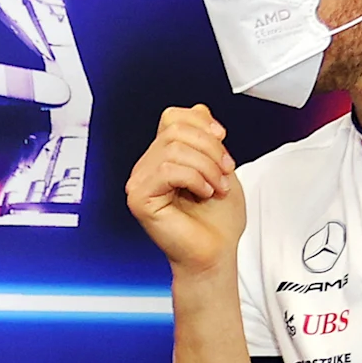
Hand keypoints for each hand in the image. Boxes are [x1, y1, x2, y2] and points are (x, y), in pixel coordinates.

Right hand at [127, 104, 246, 280]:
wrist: (216, 252)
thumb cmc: (217, 220)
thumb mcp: (219, 165)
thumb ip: (206, 136)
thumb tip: (198, 110)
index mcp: (163, 158)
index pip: (173, 117)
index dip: (202, 124)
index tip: (222, 143)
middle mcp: (147, 168)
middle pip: (175, 130)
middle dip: (210, 148)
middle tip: (223, 173)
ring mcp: (140, 183)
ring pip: (173, 149)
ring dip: (206, 167)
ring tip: (215, 187)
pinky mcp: (139, 199)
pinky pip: (168, 170)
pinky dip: (194, 179)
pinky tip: (202, 194)